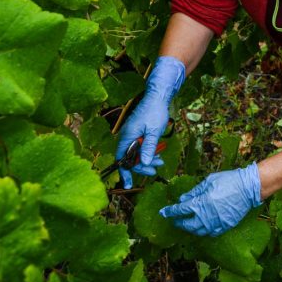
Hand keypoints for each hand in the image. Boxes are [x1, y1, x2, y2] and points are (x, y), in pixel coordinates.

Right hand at [116, 56, 184, 187]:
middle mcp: (127, 137)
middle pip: (130, 158)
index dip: (125, 172)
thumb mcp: (154, 131)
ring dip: (147, 159)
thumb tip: (143, 163)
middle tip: (155, 170)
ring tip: (160, 162)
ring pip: (137, 153)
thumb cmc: (155, 112)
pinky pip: (141, 147)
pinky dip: (149, 152)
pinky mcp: (138, 133)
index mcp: (127, 137)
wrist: (157, 97)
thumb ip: (148, 147)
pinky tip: (158, 155)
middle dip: (142, 165)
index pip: (121, 159)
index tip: (128, 184)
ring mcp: (132, 135)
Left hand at [159, 162, 262, 236]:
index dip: (170, 211)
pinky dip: (204, 231)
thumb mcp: (209, 181)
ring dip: (191, 228)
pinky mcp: (225, 225)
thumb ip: (195, 191)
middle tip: (175, 220)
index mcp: (200, 203)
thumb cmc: (228, 181)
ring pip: (198, 231)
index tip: (164, 212)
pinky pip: (211, 233)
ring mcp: (216, 223)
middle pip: (187, 224)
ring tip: (188, 224)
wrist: (248, 187)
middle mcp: (206, 216)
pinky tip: (203, 227)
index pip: (180, 210)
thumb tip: (183, 199)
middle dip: (179, 222)